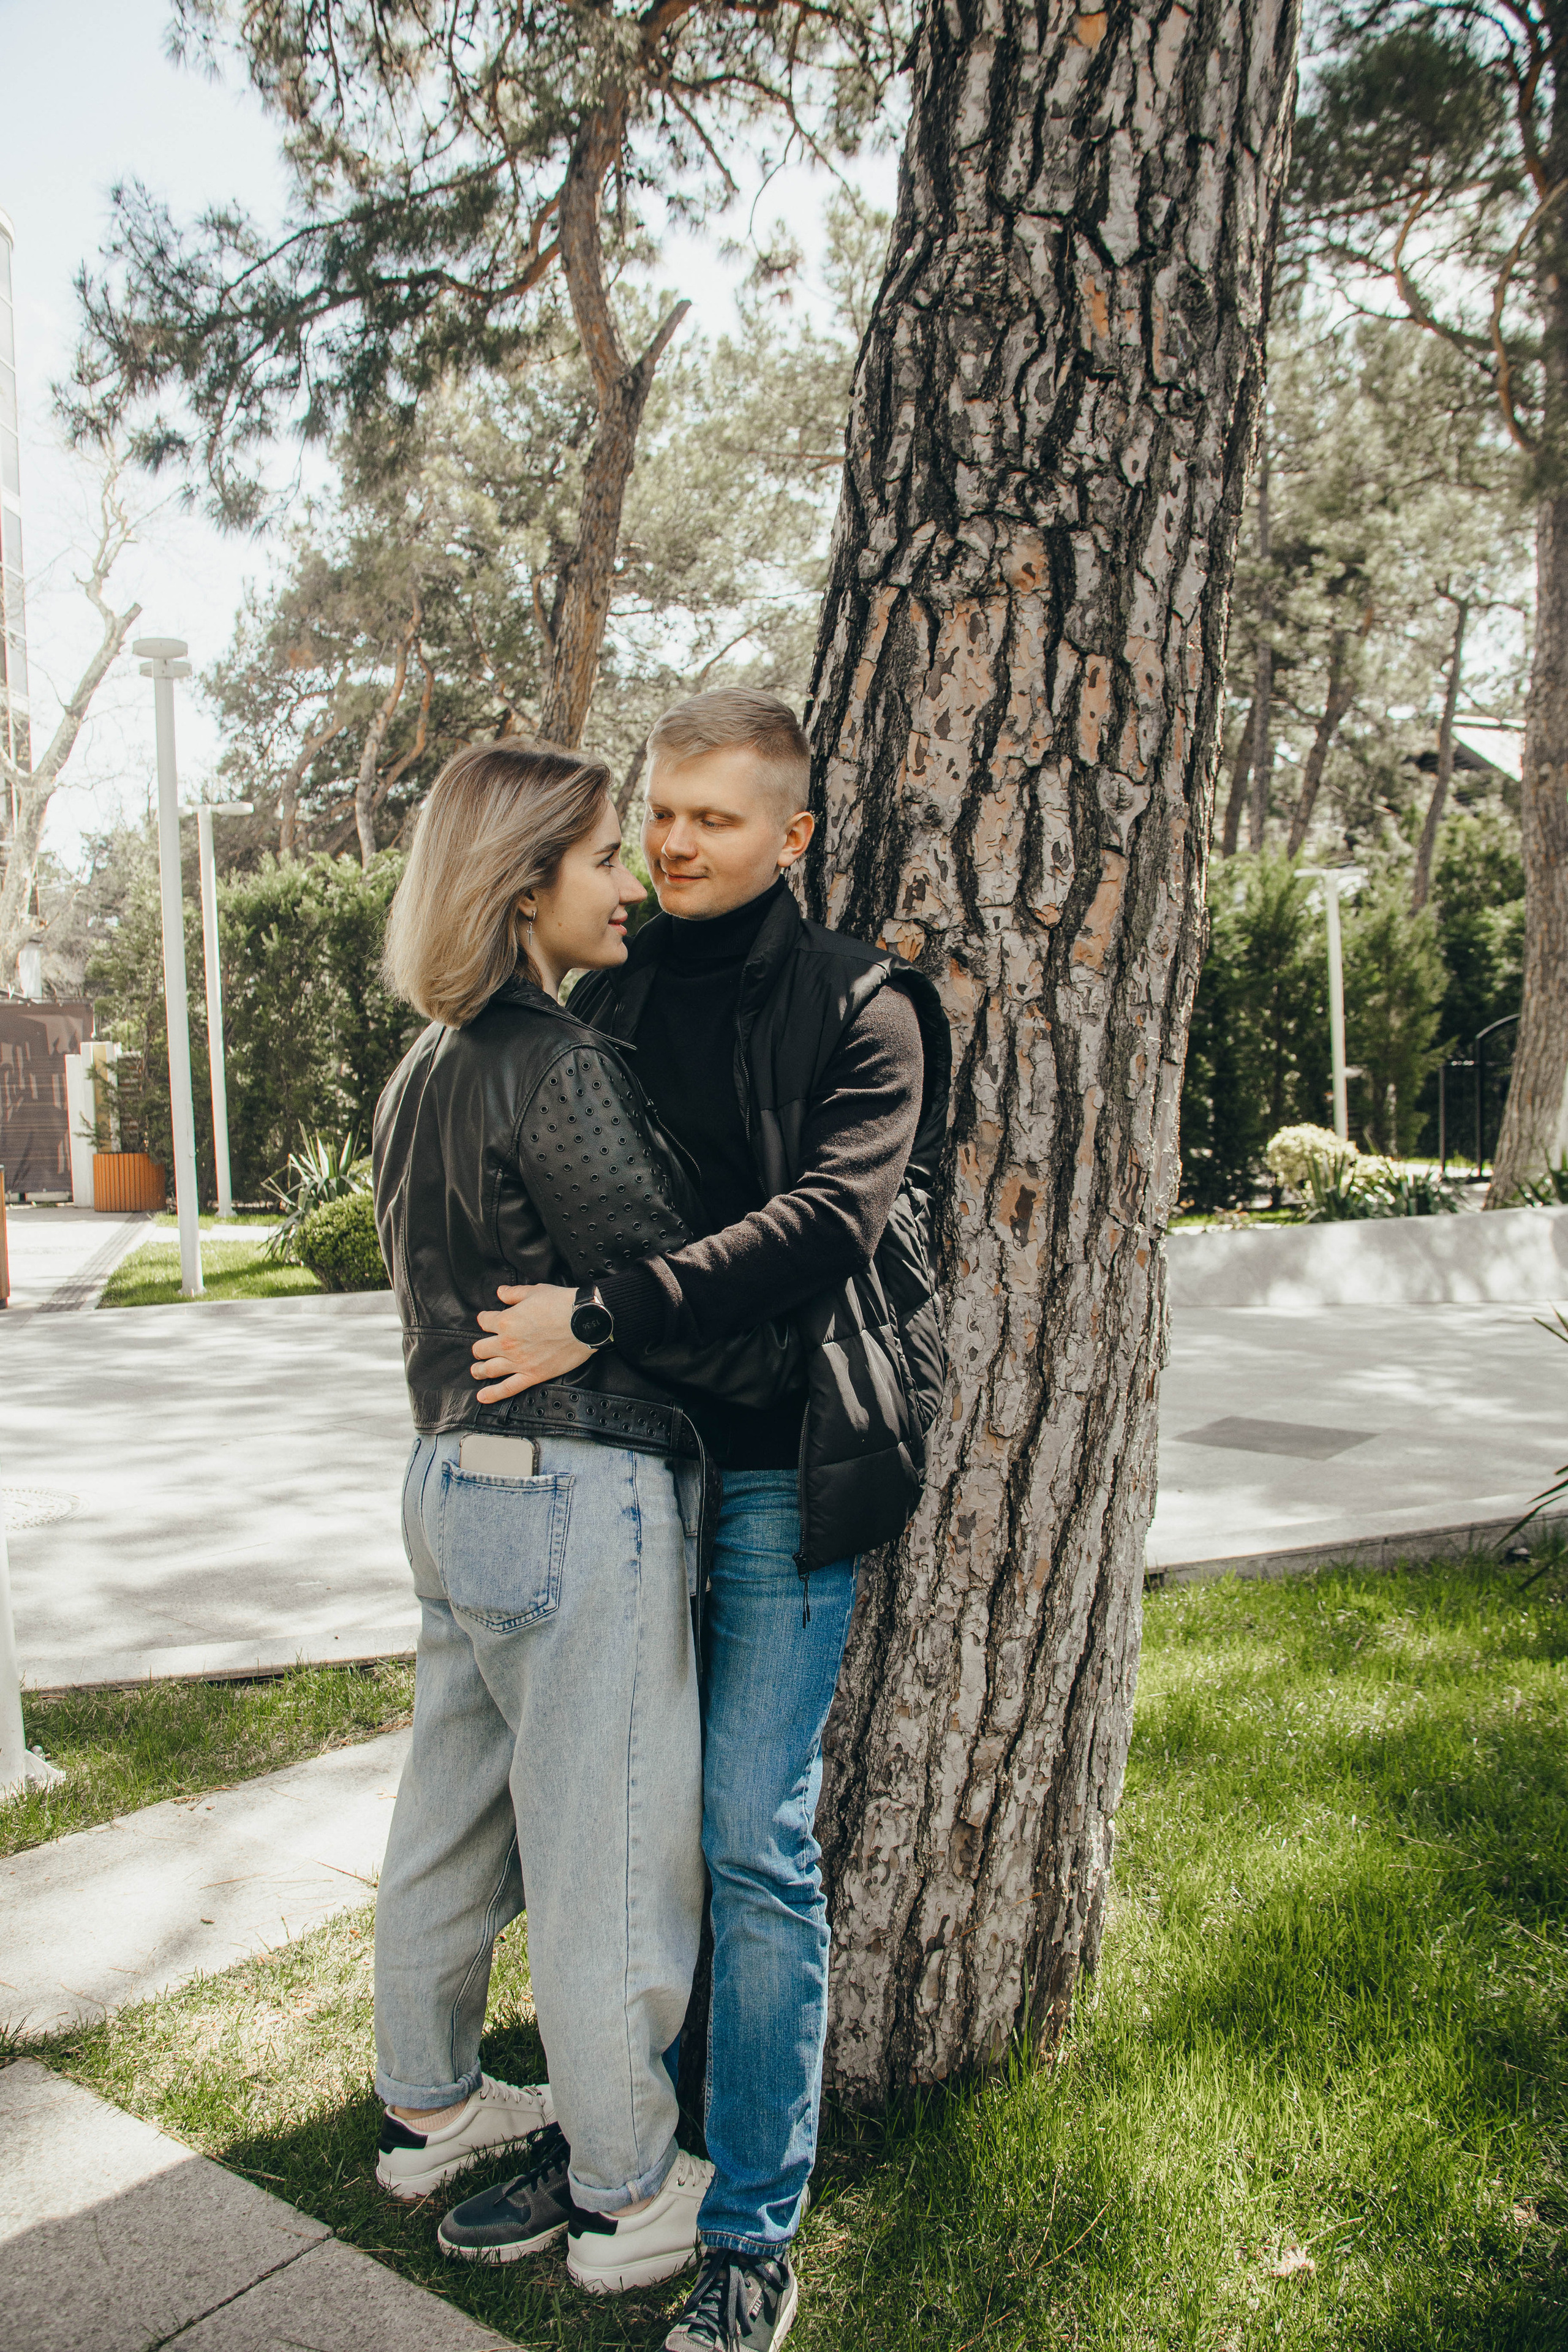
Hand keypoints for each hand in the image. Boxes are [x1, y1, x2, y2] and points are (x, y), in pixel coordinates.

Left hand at [471, 1283, 591, 1400]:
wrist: (585, 1321)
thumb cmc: (562, 1304)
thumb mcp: (535, 1291)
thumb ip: (514, 1293)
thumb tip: (500, 1293)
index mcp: (505, 1321)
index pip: (484, 1322)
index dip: (484, 1319)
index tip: (486, 1320)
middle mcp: (507, 1343)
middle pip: (481, 1349)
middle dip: (479, 1348)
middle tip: (481, 1349)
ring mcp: (518, 1361)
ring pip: (489, 1369)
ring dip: (479, 1370)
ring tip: (476, 1371)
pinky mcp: (532, 1375)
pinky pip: (507, 1388)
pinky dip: (493, 1394)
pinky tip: (482, 1397)